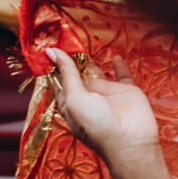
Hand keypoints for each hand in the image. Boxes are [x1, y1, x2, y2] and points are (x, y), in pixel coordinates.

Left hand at [48, 48, 162, 173]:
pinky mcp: (126, 92)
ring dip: (91, 59)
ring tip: (83, 40)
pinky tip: (115, 56)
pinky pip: (122, 75)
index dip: (54, 65)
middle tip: (63, 35)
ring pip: (97, 72)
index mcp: (71, 103)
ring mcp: (107, 94)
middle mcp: (88, 98)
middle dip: (70, 58)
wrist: (130, 143)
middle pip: (76, 74)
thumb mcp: (75, 98)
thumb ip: (66, 74)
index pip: (59, 81)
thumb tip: (52, 51)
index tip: (46, 44)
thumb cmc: (97, 126)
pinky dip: (119, 66)